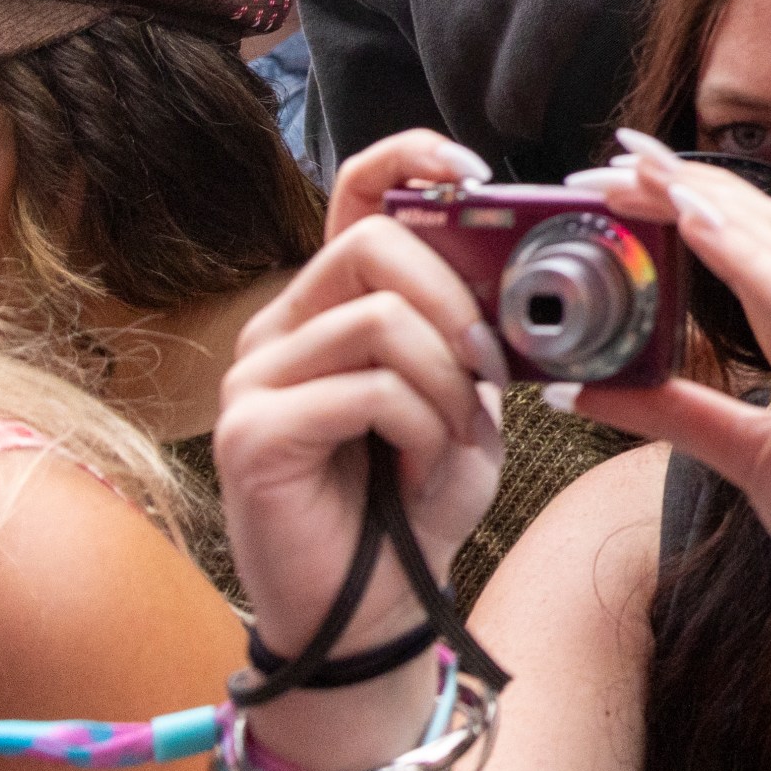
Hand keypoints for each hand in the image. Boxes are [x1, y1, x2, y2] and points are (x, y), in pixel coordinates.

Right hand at [214, 134, 514, 664]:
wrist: (381, 610)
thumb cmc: (421, 499)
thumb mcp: (467, 397)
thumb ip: (475, 331)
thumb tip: (519, 269)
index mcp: (333, 304)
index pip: (353, 192)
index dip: (410, 160)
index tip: (476, 173)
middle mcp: (280, 327)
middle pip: (375, 242)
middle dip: (457, 299)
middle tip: (492, 368)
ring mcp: (254, 379)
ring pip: (377, 317)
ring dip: (445, 380)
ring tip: (448, 440)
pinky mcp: (250, 434)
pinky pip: (365, 389)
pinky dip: (420, 426)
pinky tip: (419, 470)